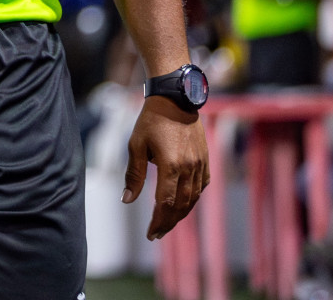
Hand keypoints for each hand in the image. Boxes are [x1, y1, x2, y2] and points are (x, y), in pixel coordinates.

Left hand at [124, 95, 208, 240]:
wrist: (176, 99)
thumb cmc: (151, 120)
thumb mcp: (136, 145)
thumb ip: (133, 175)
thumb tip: (127, 200)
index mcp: (171, 165)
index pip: (166, 203)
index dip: (159, 221)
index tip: (151, 234)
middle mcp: (189, 168)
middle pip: (181, 206)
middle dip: (168, 222)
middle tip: (157, 234)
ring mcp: (200, 164)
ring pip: (193, 198)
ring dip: (181, 214)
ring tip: (167, 223)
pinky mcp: (205, 160)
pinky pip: (201, 186)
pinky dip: (192, 199)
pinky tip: (183, 204)